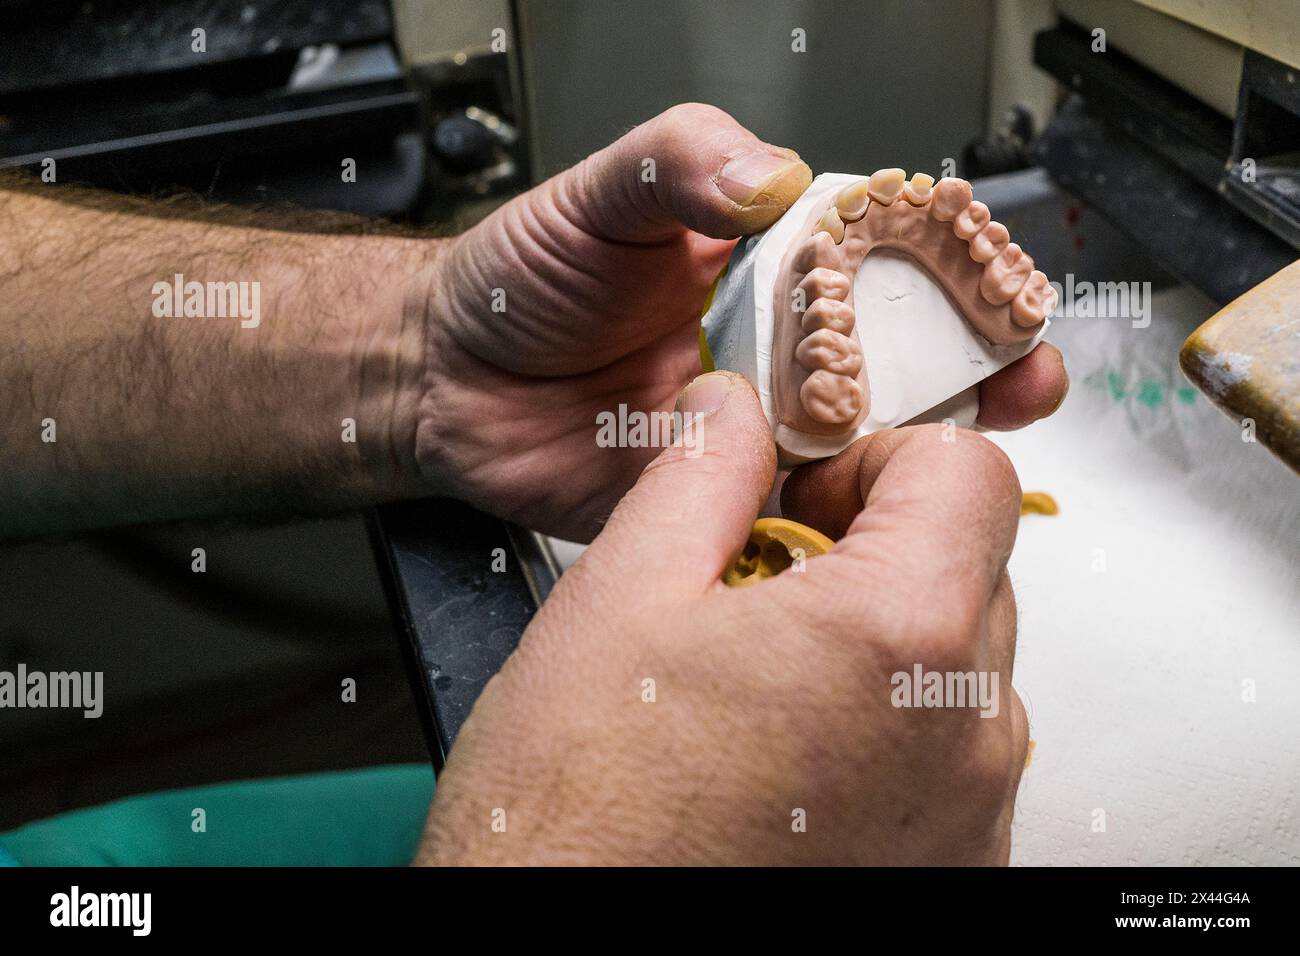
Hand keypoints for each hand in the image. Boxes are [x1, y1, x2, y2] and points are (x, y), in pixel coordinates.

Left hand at [411, 103, 1066, 540]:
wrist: (446, 381)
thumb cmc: (522, 277)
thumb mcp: (603, 193)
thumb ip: (682, 161)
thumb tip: (770, 174)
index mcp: (766, 268)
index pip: (881, 262)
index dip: (951, 271)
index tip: (1003, 284)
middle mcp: (772, 352)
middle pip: (895, 360)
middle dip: (972, 368)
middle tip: (1023, 376)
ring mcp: (751, 432)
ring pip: (858, 445)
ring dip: (922, 452)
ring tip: (973, 452)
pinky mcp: (716, 501)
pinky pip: (787, 513)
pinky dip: (834, 522)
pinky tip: (873, 523)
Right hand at [417, 371, 1029, 865]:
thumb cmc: (580, 818)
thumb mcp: (620, 595)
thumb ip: (701, 471)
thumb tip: (736, 410)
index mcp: (899, 635)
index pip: (972, 472)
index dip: (881, 458)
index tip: (812, 490)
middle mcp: (964, 732)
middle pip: (969, 564)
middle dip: (874, 546)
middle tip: (764, 578)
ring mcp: (967, 813)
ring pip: (960, 662)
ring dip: (877, 642)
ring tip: (760, 679)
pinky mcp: (952, 869)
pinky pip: (947, 753)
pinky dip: (886, 728)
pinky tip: (785, 753)